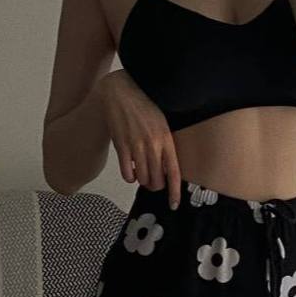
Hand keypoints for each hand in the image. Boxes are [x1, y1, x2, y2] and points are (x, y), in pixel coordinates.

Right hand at [97, 71, 181, 207]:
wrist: (121, 92)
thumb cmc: (144, 106)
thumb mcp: (162, 123)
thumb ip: (166, 144)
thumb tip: (167, 167)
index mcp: (166, 139)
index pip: (173, 172)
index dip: (175, 192)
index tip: (174, 204)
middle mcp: (152, 145)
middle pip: (157, 180)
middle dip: (156, 186)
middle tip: (155, 183)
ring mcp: (136, 147)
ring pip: (142, 179)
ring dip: (143, 182)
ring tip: (143, 175)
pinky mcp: (121, 146)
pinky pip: (127, 173)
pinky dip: (130, 177)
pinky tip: (131, 171)